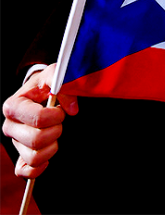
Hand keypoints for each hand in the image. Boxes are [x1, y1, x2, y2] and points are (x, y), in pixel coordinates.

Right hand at [2, 64, 77, 178]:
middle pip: (36, 139)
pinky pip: (26, 171)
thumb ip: (62, 83)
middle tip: (59, 121)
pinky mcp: (20, 156)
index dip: (55, 116)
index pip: (37, 119)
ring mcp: (14, 143)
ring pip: (34, 157)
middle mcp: (9, 126)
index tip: (60, 110)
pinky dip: (40, 167)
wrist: (41, 93)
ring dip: (53, 146)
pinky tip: (48, 153)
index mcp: (13, 106)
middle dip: (55, 130)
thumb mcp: (53, 75)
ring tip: (54, 132)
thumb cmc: (46, 85)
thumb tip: (72, 110)